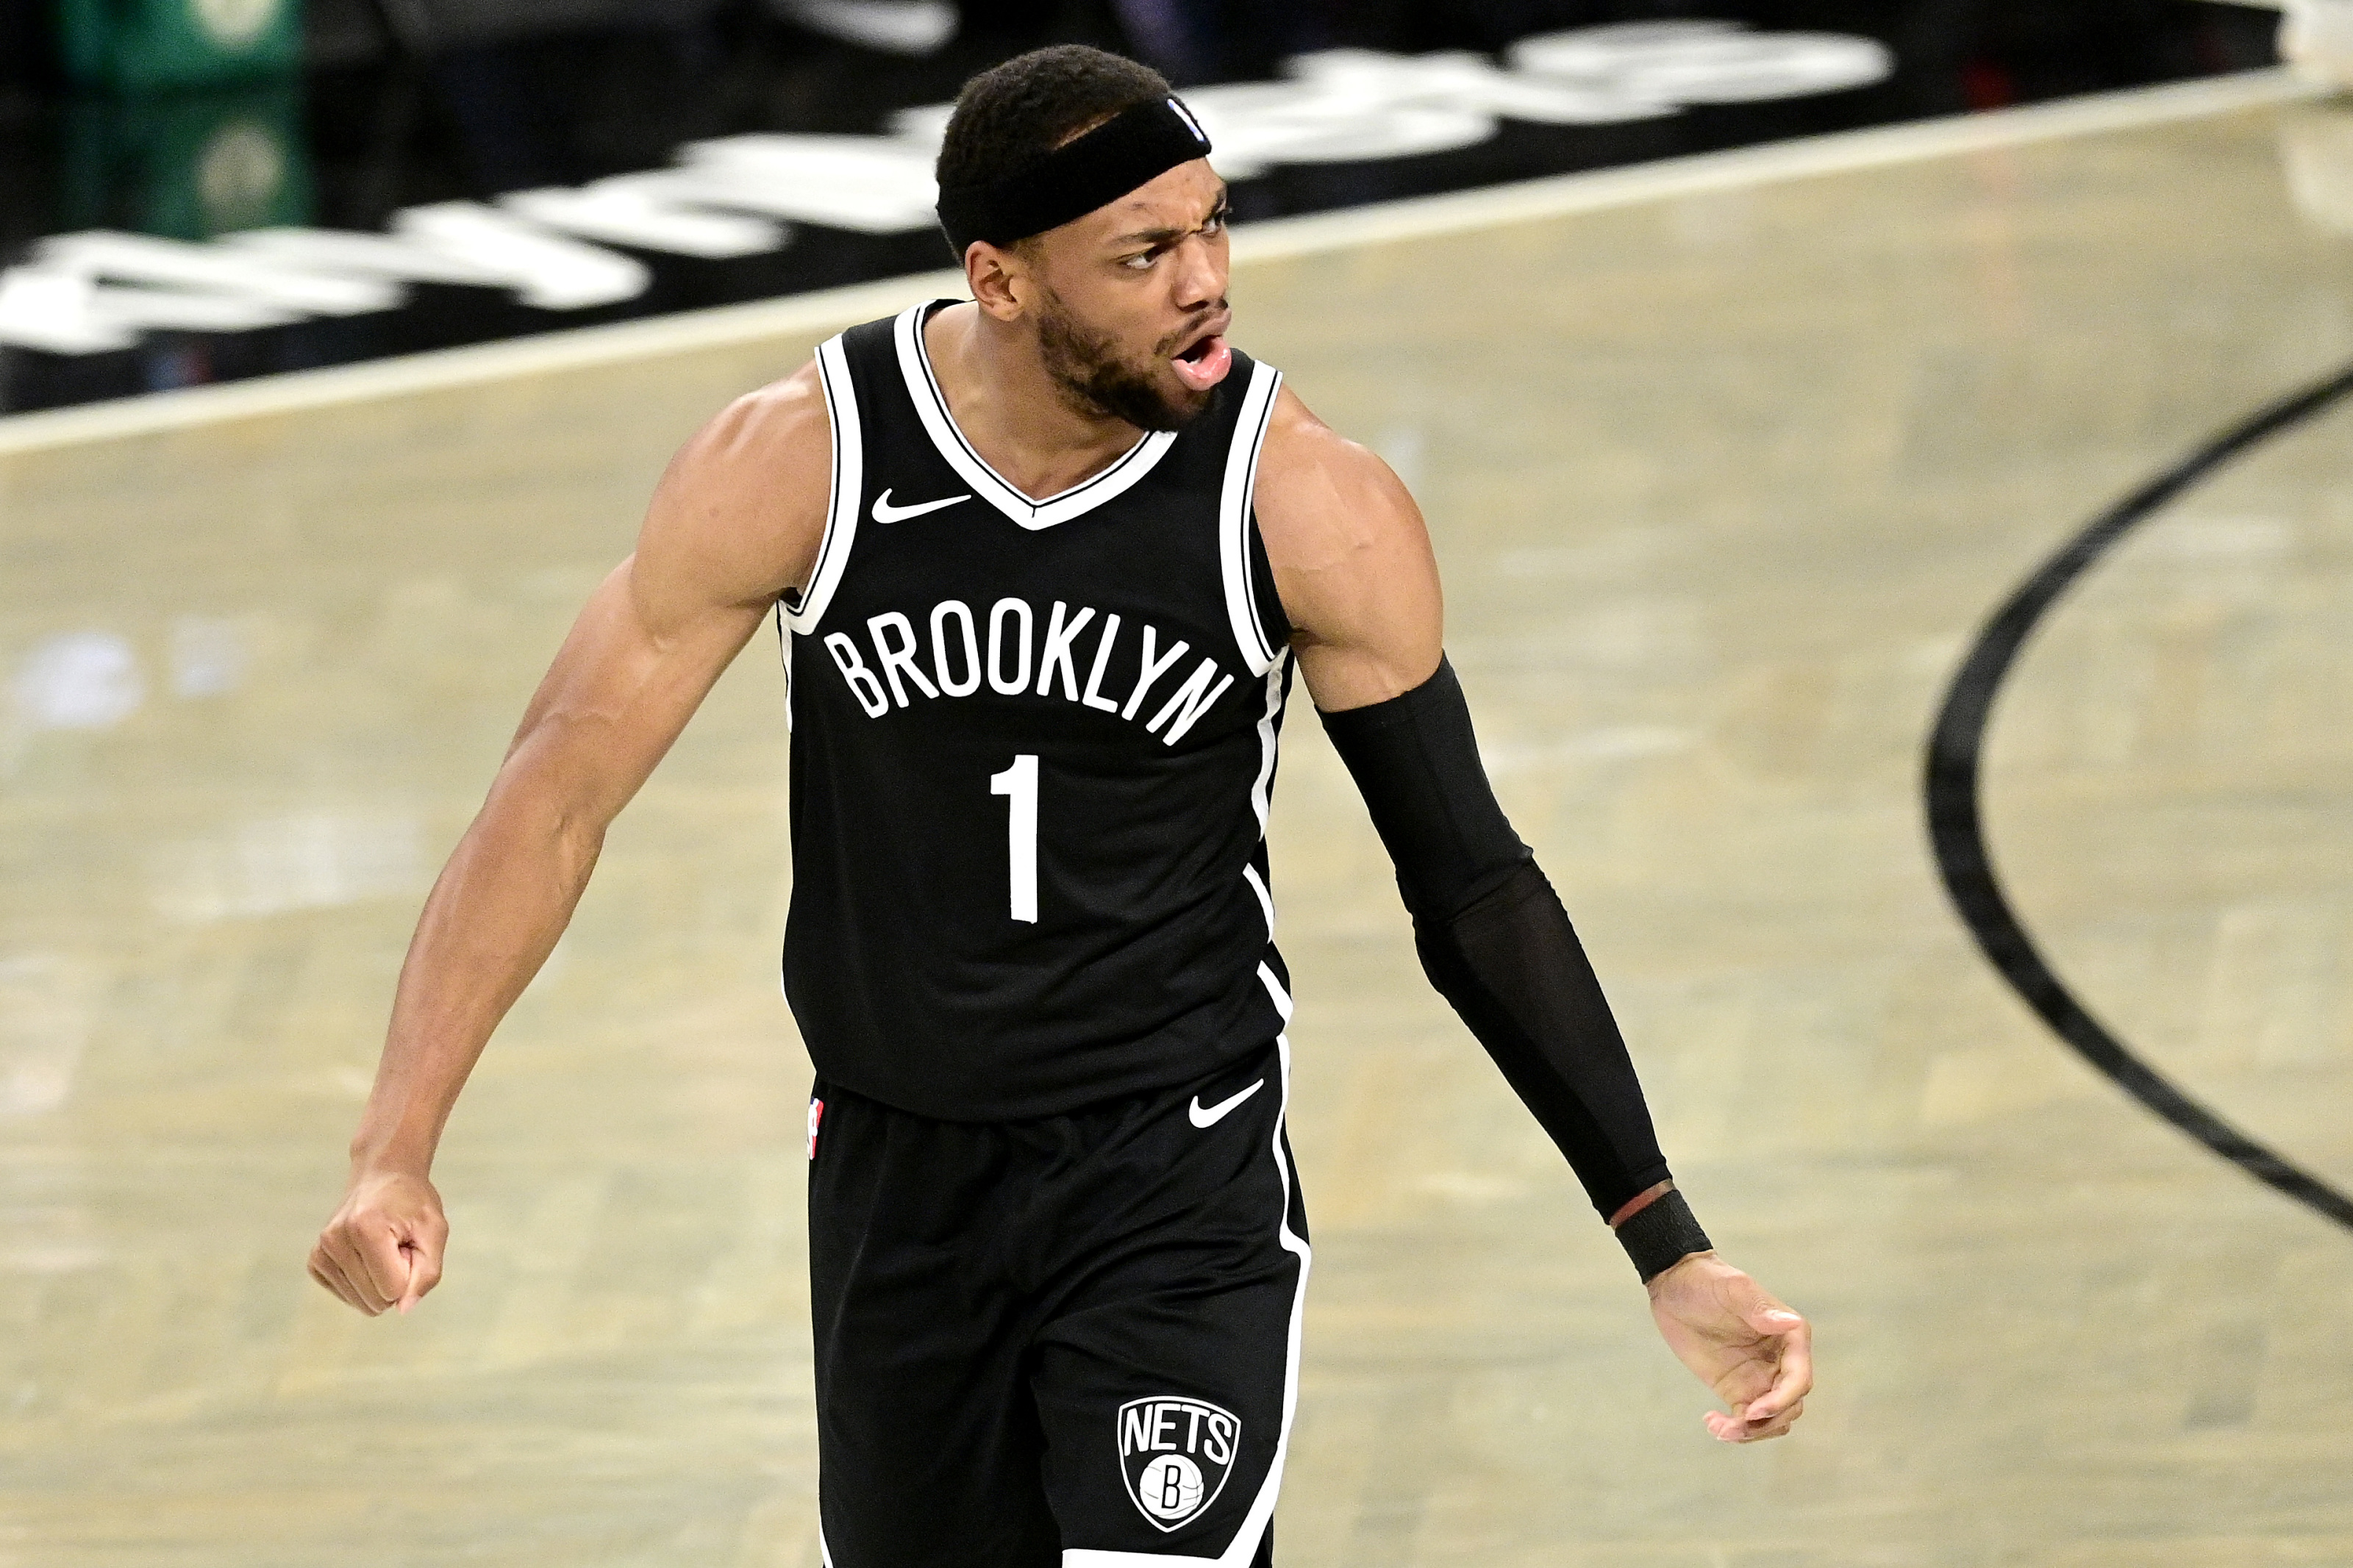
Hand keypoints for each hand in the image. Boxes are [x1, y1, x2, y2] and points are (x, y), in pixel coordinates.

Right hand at [309, 1167, 447, 1315]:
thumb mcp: (434, 1231)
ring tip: (382, 1247)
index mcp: (366, 1228)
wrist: (382, 1176)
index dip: (410, 1271)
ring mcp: (321, 1251)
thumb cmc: (412, 1203)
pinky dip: (362, 1282)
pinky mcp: (315, 1260)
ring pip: (360, 1301)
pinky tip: (366, 1254)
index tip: (408, 1242)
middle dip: (395, 1277)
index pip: (393, 1289)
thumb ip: (427, 1273)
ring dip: (379, 1280)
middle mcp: (335, 1239)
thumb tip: (402, 1309)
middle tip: (396, 1244)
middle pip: (376, 1299)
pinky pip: (345, 1295)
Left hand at [1646, 1252, 1810, 1442]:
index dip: (1782, 1400)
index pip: (1800, 1379)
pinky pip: (1746, 1420)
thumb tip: (1790, 1323)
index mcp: (1790, 1336)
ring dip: (1752, 1432)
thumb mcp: (1733, 1290)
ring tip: (1719, 1428)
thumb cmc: (1708, 1280)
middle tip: (1733, 1426)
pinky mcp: (1737, 1389)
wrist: (1675, 1285)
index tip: (1754, 1411)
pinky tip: (1711, 1423)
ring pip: (1773, 1419)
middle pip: (1790, 1406)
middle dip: (1767, 1422)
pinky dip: (1735, 1430)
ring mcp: (1760, 1378)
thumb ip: (1759, 1309)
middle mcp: (1781, 1361)